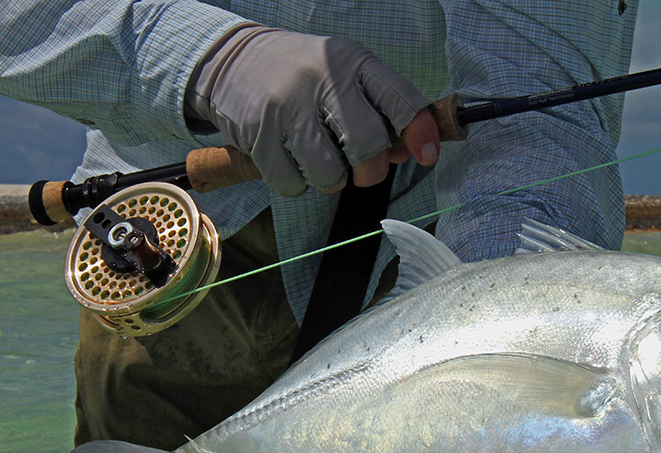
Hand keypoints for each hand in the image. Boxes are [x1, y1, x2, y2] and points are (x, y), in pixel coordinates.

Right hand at [187, 25, 439, 195]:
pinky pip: (293, 185)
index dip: (420, 133)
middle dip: (370, 170)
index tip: (426, 155)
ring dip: (331, 180)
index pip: (400, 100)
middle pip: (367, 146)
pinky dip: (297, 184)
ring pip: (330, 173)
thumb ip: (379, 111)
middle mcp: (322, 79)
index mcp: (353, 63)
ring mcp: (288, 106)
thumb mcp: (345, 78)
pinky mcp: (258, 134)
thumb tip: (405, 154)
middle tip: (358, 167)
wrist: (234, 60)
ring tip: (320, 161)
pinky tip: (291, 160)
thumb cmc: (304, 77)